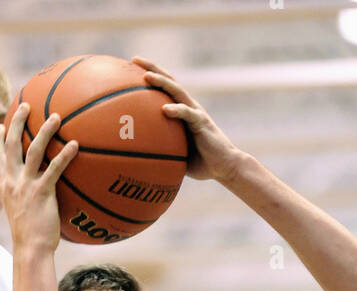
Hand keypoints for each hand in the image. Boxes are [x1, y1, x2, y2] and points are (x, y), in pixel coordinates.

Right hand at [0, 104, 77, 253]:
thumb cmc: (29, 237)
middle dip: (17, 121)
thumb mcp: (21, 213)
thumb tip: (39, 193)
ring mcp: (26, 186)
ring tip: (56, 117)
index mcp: (5, 185)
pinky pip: (54, 169)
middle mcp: (13, 182)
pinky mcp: (41, 193)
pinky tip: (75, 145)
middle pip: (11, 144)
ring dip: (44, 131)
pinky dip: (64, 155)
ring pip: (33, 150)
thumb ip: (25, 197)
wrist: (31, 250)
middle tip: (26, 105)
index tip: (2, 125)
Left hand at [133, 56, 239, 182]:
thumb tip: (140, 155)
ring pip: (177, 91)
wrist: (225, 166)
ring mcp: (196, 112)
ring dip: (162, 82)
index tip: (132, 67)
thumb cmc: (201, 163)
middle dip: (152, 68)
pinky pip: (187, 114)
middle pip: (169, 81)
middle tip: (135, 59)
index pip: (165, 88)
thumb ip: (162, 148)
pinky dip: (176, 110)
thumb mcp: (177, 154)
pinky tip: (164, 110)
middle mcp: (188, 106)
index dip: (151, 75)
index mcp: (182, 111)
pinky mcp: (202, 122)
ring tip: (146, 76)